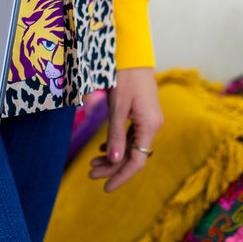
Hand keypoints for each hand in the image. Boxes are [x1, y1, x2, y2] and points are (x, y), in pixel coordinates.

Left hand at [88, 67, 162, 192]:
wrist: (132, 54)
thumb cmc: (124, 77)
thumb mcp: (117, 107)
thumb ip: (116, 134)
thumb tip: (115, 160)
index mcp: (149, 126)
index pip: (137, 161)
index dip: (121, 176)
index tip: (106, 188)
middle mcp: (152, 125)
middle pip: (132, 155)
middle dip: (112, 167)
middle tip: (90, 174)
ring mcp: (148, 119)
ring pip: (130, 146)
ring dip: (113, 156)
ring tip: (92, 163)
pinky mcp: (142, 113)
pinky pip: (131, 135)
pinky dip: (117, 143)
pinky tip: (104, 149)